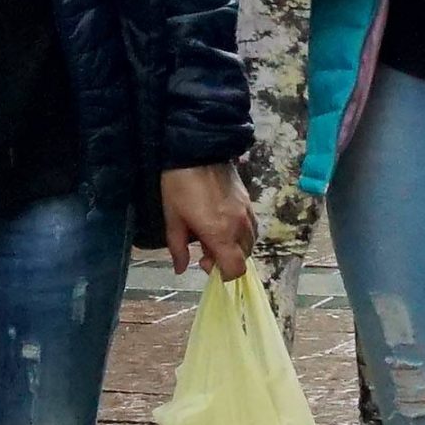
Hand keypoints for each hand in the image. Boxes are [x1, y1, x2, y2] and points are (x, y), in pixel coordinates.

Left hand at [162, 163, 255, 280]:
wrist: (198, 149)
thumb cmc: (179, 185)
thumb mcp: (173, 219)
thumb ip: (178, 248)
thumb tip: (181, 268)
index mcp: (220, 234)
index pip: (236, 269)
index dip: (223, 275)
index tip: (204, 262)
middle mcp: (239, 226)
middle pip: (245, 257)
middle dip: (228, 260)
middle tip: (206, 250)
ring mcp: (247, 212)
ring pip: (250, 241)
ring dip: (236, 246)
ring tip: (216, 237)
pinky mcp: (248, 199)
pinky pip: (252, 225)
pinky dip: (241, 232)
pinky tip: (224, 223)